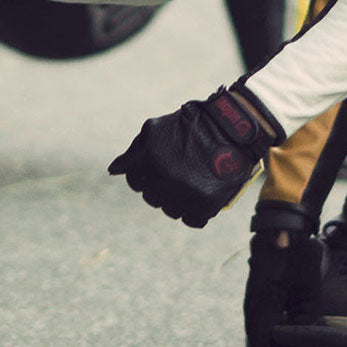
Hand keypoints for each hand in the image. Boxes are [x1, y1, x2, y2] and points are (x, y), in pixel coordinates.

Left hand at [109, 86, 282, 227]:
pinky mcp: (206, 206)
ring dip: (177, 201)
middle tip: (176, 175)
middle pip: (152, 198)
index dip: (143, 177)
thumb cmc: (191, 125)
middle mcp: (164, 180)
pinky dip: (195, 212)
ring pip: (171, 211)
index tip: (155, 172)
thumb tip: (113, 170)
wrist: (233, 128)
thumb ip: (133, 150)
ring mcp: (185, 195)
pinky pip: (192, 220)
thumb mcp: (155, 129)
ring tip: (190, 184)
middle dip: (160, 188)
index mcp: (148, 161)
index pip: (135, 181)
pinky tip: (200, 197)